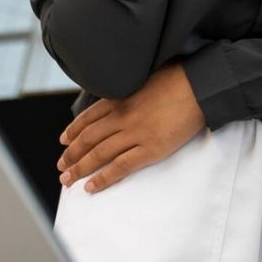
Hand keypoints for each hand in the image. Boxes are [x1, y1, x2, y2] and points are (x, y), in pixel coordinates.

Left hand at [55, 63, 206, 192]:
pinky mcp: (150, 149)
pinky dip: (103, 178)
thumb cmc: (179, 76)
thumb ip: (131, 86)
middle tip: (61, 166)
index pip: (88, 118)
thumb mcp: (146, 75)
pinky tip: (91, 187)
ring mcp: (135, 134)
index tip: (64, 141)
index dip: (73, 131)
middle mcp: (122, 116)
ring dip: (80, 169)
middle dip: (71, 154)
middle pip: (88, 139)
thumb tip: (127, 88)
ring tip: (68, 180)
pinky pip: (120, 167)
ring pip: (98, 154)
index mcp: (120, 98)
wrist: (200, 86)